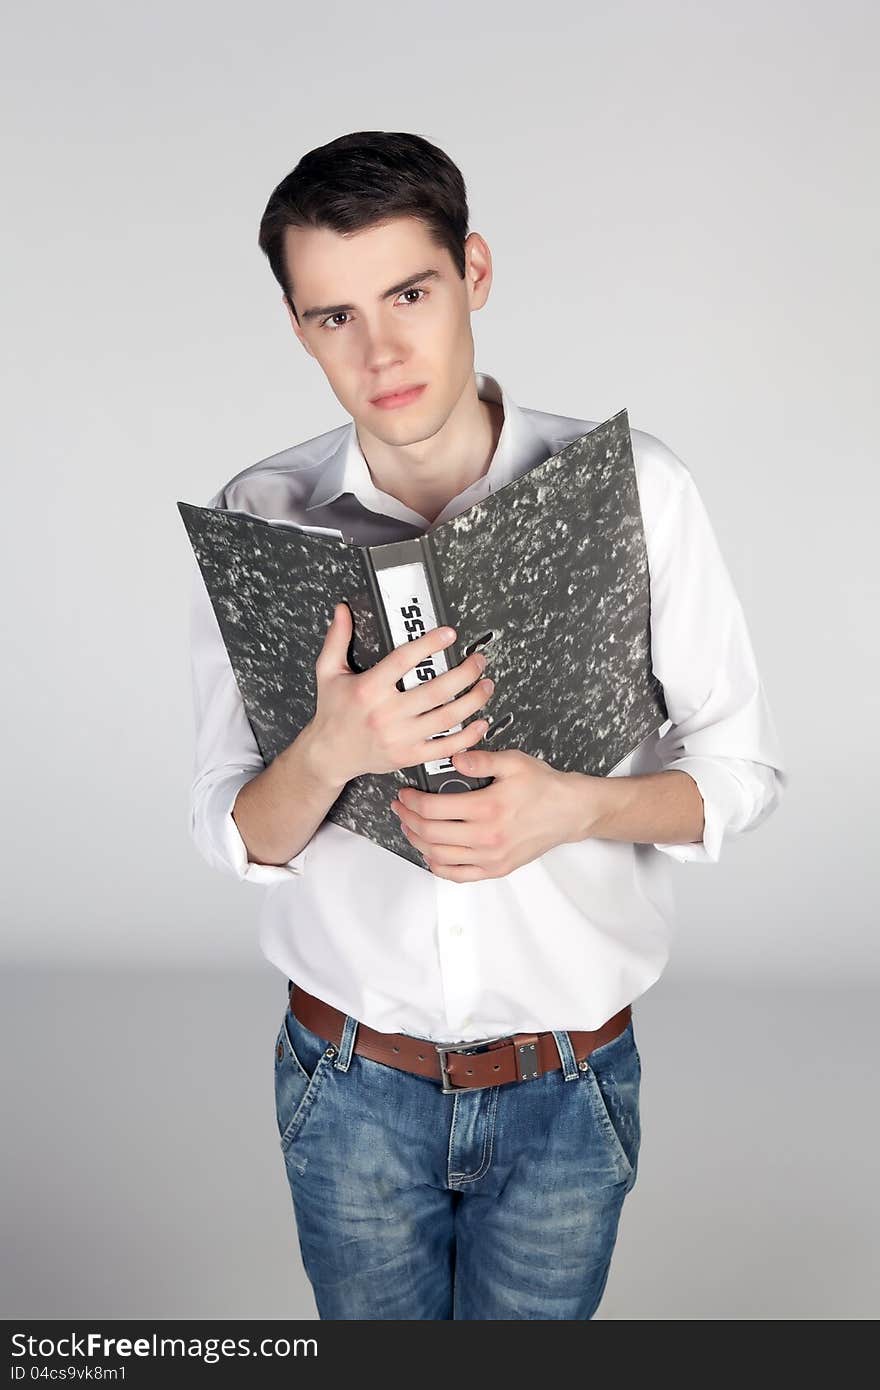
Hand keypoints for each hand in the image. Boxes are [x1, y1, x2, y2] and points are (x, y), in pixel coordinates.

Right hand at [307, 604, 494, 786]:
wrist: (330, 755)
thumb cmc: (332, 712)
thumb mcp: (328, 672)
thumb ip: (337, 639)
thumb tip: (342, 611)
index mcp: (368, 689)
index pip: (404, 660)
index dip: (430, 644)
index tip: (449, 634)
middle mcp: (386, 713)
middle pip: (436, 690)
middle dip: (465, 672)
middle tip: (478, 660)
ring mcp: (400, 737)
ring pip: (447, 717)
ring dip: (473, 700)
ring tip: (485, 685)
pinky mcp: (410, 755)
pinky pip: (446, 746)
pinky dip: (468, 735)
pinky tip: (480, 722)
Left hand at [390, 746, 592, 880]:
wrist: (570, 812)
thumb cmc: (544, 787)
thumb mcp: (513, 762)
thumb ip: (481, 759)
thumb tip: (455, 757)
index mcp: (487, 808)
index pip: (433, 808)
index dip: (411, 801)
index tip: (405, 794)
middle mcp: (487, 837)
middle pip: (430, 833)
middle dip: (408, 819)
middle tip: (401, 809)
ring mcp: (491, 857)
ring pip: (439, 856)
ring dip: (417, 841)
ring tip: (411, 827)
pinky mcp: (496, 868)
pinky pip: (458, 875)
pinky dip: (438, 866)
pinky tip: (431, 853)